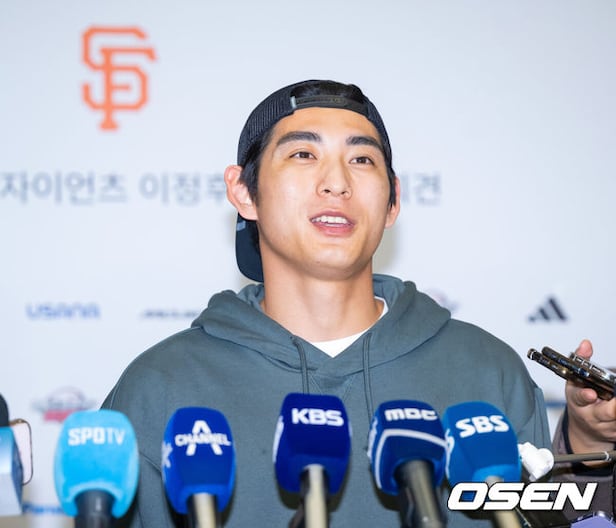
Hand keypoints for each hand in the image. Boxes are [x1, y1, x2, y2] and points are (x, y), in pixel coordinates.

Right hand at [565, 339, 615, 458]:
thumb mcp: (574, 380)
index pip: (579, 397)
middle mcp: (590, 416)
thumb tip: (586, 344)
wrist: (586, 428)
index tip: (591, 393)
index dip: (585, 396)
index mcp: (577, 401)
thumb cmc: (581, 400)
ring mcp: (605, 427)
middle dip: (614, 406)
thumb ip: (581, 361)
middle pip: (605, 412)